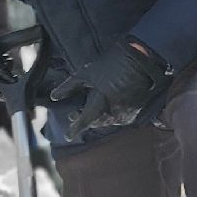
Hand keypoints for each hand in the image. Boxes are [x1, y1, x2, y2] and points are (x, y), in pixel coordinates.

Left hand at [50, 40, 166, 138]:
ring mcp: (126, 113)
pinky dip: (110, 114)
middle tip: (74, 115)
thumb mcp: (86, 74)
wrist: (141, 61)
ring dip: (98, 118)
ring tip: (89, 110)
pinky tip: (106, 107)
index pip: (84, 121)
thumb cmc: (111, 65)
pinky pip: (119, 117)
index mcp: (100, 104)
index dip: (75, 129)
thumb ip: (69, 87)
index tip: (68, 136)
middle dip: (85, 120)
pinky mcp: (136, 110)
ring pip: (108, 121)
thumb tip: (55, 96)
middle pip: (96, 123)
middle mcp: (113, 113)